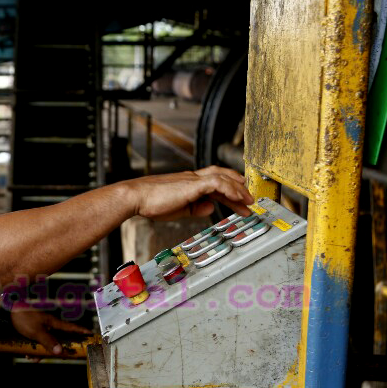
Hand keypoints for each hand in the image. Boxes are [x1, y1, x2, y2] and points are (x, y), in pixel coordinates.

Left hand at [9, 307, 91, 354]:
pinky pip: (38, 343)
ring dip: (41, 352)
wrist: (7, 310)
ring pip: (47, 343)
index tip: (90, 334)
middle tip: (51, 358)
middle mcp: (49, 325)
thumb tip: (60, 352)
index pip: (71, 328)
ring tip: (32, 357)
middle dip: (54, 351)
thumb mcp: (36, 332)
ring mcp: (42, 328)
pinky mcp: (34, 330)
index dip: (81, 331)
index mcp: (53, 323)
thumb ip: (48, 341)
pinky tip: (27, 354)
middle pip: (59, 340)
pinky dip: (34, 349)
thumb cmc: (23, 317)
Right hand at [125, 166, 253, 220]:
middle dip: (238, 188)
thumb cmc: (151, 203)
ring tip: (248, 201)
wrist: (136, 197)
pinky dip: (230, 189)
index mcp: (188, 183)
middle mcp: (192, 177)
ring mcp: (193, 179)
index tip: (239, 201)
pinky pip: (217, 183)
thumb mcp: (178, 209)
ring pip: (222, 178)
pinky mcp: (192, 184)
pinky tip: (237, 198)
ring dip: (238, 189)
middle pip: (222, 177)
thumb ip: (195, 208)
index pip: (214, 183)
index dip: (229, 191)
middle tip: (250, 200)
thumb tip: (210, 208)